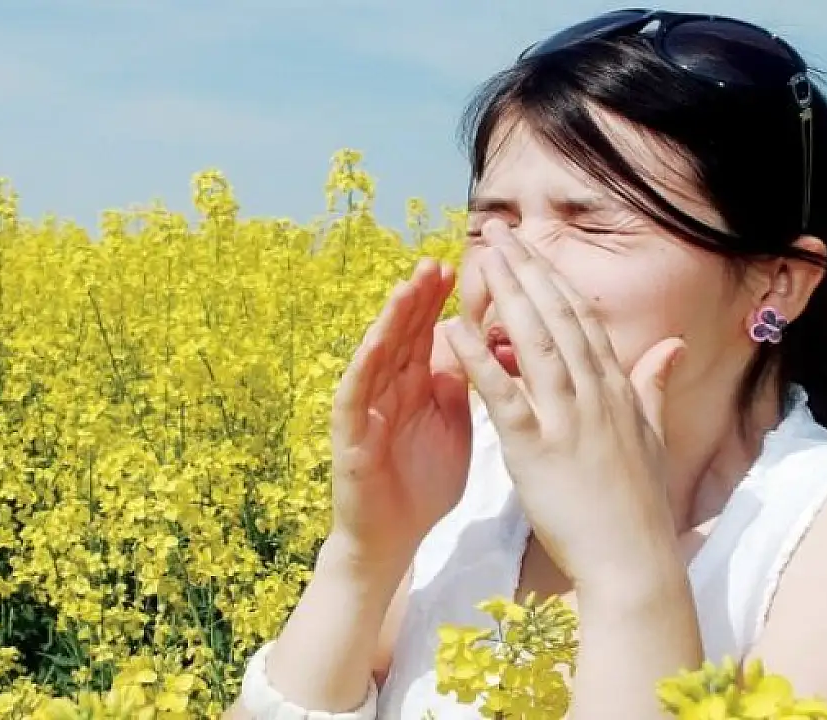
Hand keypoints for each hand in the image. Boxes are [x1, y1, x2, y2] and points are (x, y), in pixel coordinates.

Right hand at [328, 258, 474, 571]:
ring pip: (377, 354)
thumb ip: (460, 387)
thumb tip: (476, 342)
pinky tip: (376, 343)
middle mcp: (388, 389)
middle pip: (403, 334)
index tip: (463, 267)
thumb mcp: (454, 427)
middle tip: (436, 261)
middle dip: (418, 298)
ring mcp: (366, 409)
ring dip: (391, 321)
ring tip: (407, 288)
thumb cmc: (423, 485)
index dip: (442, 302)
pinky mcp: (350, 436)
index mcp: (417, 386)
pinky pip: (355, 395)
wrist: (395, 539)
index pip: (428, 333)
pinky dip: (365, 367)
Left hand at [442, 224, 685, 583]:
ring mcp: (567, 418)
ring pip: (534, 342)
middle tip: (497, 232)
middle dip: (527, 269)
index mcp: (616, 388)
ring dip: (506, 295)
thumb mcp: (653, 436)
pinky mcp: (536, 449)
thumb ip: (654, 386)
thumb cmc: (638, 504)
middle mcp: (595, 393)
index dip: (553, 277)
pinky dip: (479, 358)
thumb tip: (674, 346)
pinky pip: (504, 394)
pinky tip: (454, 328)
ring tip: (481, 258)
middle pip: (557, 316)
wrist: (633, 561)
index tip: (531, 247)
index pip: (582, 318)